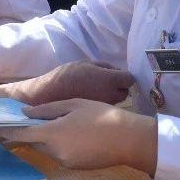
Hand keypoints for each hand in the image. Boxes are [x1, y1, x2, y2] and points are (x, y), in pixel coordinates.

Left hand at [0, 100, 157, 173]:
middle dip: (33, 131)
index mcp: (53, 134)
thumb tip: (26, 113)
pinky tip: (76, 134)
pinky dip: (61, 144)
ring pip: (48, 147)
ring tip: (64, 123)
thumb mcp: (74, 105)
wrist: (128, 139)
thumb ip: (48, 110)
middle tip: (33, 117)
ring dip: (48, 137)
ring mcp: (65, 162)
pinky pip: (60, 154)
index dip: (6, 130)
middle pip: (35, 140)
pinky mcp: (74, 167)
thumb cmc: (102, 116)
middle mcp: (55, 151)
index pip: (22, 134)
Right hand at [5, 62, 132, 106]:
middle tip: (105, 83)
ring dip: (111, 96)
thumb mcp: (87, 63)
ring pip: (115, 102)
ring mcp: (104, 107)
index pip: (129, 79)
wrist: (50, 96)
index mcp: (110, 80)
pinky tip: (91, 101)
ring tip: (96, 92)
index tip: (116, 75)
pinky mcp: (97, 115)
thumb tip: (116, 71)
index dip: (124, 76)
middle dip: (119, 88)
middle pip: (124, 93)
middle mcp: (111, 96)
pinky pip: (105, 108)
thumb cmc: (68, 76)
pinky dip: (102, 104)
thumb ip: (105, 67)